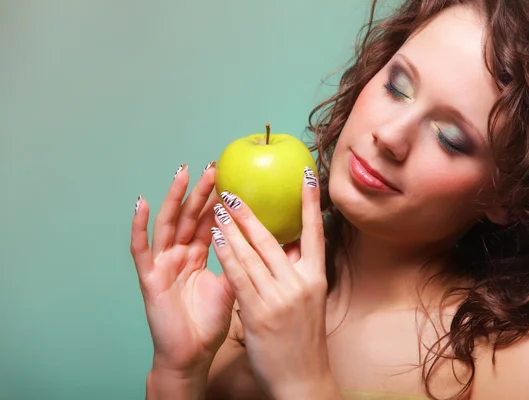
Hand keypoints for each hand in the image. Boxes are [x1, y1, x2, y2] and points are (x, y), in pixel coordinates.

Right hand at [130, 163, 235, 375]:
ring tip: (182, 173)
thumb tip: (267, 243)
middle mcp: (180, 254)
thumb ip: (240, 262)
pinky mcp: (150, 277)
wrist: (191, 355)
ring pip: (168, 224)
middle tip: (212, 166)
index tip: (231, 178)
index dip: (218, 200)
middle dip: (200, 191)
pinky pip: (141, 248)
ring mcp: (163, 263)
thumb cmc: (209, 322)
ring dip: (175, 198)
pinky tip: (141, 204)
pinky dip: (139, 226)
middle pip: (190, 216)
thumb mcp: (232, 286)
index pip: (208, 221)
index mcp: (199, 255)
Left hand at [209, 166, 338, 398]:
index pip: (314, 234)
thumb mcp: (309, 302)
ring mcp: (280, 298)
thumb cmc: (303, 340)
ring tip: (218, 208)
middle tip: (234, 193)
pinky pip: (239, 277)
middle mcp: (301, 284)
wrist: (302, 379)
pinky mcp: (260, 313)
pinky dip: (227, 254)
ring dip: (233, 229)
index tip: (307, 175)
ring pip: (252, 255)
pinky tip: (216, 238)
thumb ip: (298, 272)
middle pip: (273, 241)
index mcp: (316, 279)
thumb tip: (288, 244)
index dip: (310, 203)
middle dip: (250, 214)